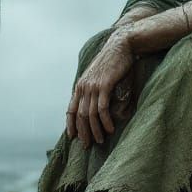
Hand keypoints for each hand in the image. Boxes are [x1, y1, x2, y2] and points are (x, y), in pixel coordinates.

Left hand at [66, 29, 135, 148]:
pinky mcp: (105, 85)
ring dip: (95, 130)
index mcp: (80, 85)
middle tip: (88, 145)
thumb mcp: (98, 75)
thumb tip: (96, 103)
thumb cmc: (112, 61)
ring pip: (90, 114)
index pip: (71, 109)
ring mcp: (93, 86)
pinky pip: (102, 108)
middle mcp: (84, 87)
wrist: (121, 46)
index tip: (73, 137)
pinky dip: (105, 121)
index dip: (71, 124)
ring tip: (100, 140)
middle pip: (80, 115)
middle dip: (83, 132)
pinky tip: (110, 128)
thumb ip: (94, 88)